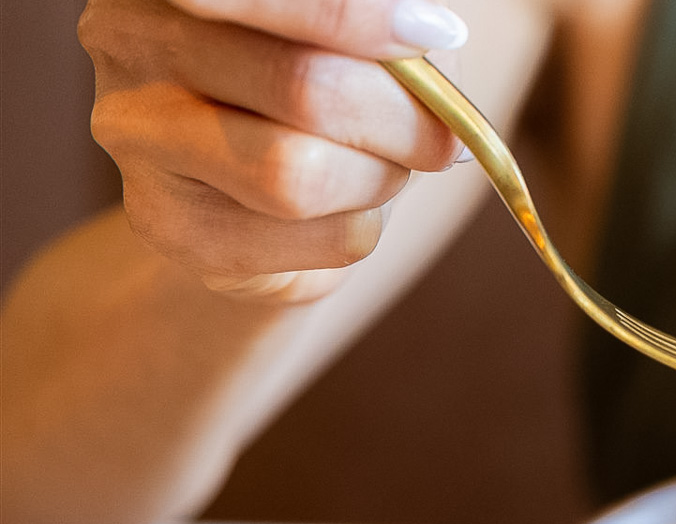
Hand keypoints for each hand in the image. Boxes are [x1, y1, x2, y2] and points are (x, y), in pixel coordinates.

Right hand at [80, 0, 470, 301]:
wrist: (264, 190)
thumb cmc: (326, 77)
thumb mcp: (361, 32)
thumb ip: (385, 20)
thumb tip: (425, 38)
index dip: (356, 19)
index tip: (432, 37)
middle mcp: (127, 38)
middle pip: (303, 87)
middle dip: (398, 120)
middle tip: (436, 135)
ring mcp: (135, 135)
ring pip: (300, 174)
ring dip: (379, 178)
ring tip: (382, 166)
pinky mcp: (169, 226)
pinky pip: (318, 237)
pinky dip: (362, 225)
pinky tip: (340, 207)